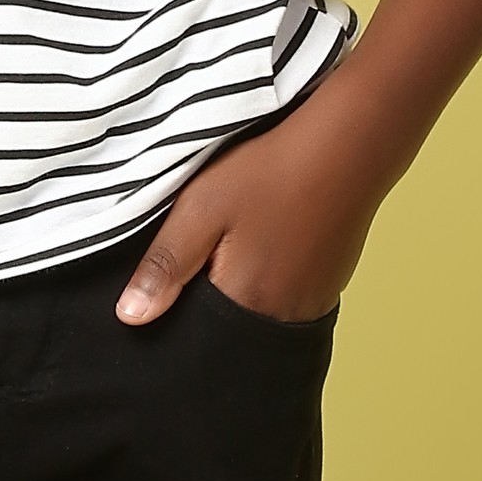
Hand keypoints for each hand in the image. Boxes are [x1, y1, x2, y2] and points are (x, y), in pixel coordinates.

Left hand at [115, 92, 383, 328]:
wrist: (350, 144)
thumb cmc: (274, 171)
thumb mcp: (202, 208)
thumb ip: (165, 265)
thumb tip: (130, 317)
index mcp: (244, 302)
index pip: (195, 336)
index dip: (176, 311)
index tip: (169, 281)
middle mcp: (282, 315)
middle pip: (229, 331)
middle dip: (207, 306)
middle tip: (204, 255)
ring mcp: (312, 302)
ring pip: (259, 315)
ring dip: (241, 294)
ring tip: (237, 248)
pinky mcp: (330, 285)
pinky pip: (288, 302)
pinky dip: (271, 285)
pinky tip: (266, 247)